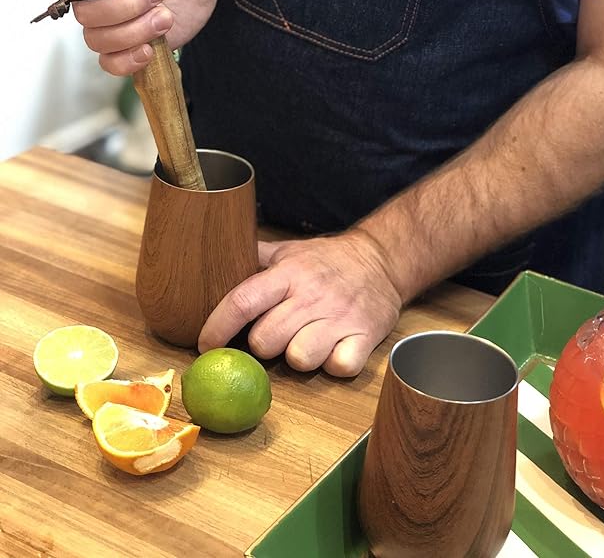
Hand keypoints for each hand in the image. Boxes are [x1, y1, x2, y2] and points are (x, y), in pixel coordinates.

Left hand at [198, 231, 402, 376]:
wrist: (381, 260)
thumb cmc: (326, 260)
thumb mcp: (289, 251)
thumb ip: (253, 260)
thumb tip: (211, 265)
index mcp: (288, 273)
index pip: (242, 302)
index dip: (217, 327)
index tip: (206, 344)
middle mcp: (312, 295)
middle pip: (265, 340)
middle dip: (261, 346)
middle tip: (272, 336)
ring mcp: (341, 317)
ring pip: (299, 360)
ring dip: (297, 357)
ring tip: (304, 341)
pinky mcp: (366, 336)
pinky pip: (339, 367)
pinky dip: (333, 365)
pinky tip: (333, 349)